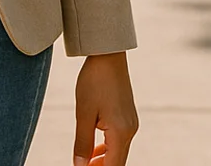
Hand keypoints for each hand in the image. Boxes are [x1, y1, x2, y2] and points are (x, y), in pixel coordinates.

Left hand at [74, 51, 138, 165]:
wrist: (108, 55)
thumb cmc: (94, 81)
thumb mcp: (83, 113)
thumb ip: (82, 143)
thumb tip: (79, 165)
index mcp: (120, 131)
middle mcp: (130, 130)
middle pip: (118, 162)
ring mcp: (131, 123)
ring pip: (119, 152)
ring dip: (104, 160)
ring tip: (85, 163)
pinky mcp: (128, 117)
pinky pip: (119, 140)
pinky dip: (107, 148)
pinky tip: (94, 149)